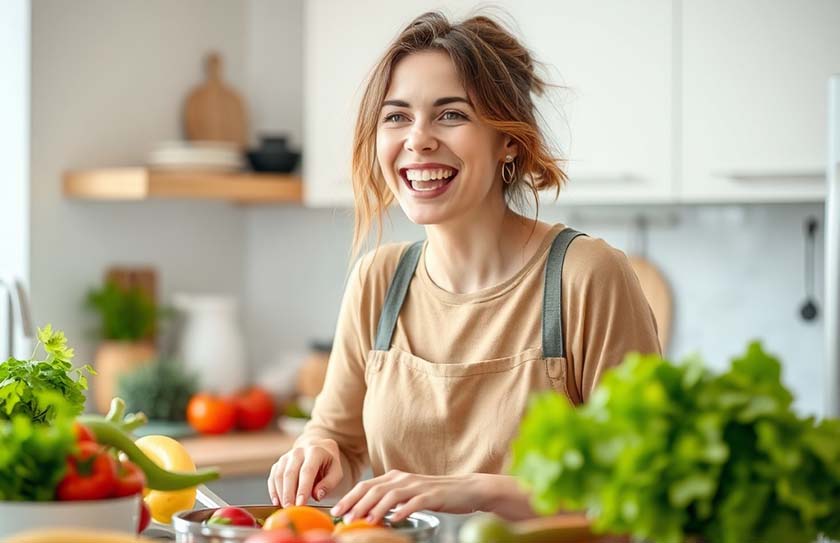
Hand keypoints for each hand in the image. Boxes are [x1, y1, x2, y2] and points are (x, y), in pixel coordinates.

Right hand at [267, 438, 342, 506]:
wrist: (317, 447)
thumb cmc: (328, 463)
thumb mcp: (336, 472)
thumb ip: (329, 484)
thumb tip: (317, 495)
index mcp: (315, 452)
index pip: (307, 471)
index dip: (303, 488)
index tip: (300, 504)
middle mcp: (298, 452)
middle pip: (290, 473)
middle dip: (289, 493)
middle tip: (290, 509)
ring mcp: (287, 457)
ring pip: (279, 475)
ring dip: (280, 493)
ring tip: (285, 507)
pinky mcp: (279, 463)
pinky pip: (273, 477)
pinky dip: (273, 490)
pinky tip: (277, 502)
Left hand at [329, 470, 488, 524]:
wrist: (466, 489)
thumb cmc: (435, 495)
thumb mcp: (409, 494)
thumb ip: (390, 499)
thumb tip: (367, 512)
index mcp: (395, 477)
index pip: (367, 485)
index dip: (350, 497)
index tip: (336, 510)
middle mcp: (403, 479)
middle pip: (374, 489)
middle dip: (357, 503)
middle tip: (345, 518)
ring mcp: (417, 486)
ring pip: (391, 495)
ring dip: (376, 508)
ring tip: (365, 521)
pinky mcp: (432, 496)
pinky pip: (414, 502)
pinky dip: (402, 511)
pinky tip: (394, 520)